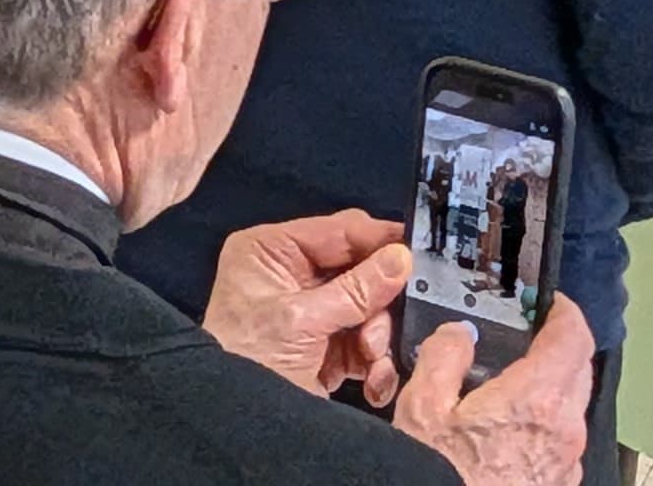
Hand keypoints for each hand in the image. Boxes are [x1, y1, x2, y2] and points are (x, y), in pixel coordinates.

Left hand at [204, 210, 408, 398]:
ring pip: (370, 310)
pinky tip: (372, 380)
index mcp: (271, 251)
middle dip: (378, 304)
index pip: (336, 230)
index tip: (415, 251)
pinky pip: (366, 343)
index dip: (378, 239)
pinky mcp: (326, 346)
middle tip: (382, 324)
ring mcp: (311, 312)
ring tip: (370, 358)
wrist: (237, 422)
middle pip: (359, 272)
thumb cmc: (247, 360)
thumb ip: (355, 290)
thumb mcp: (301, 320)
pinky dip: (376, 363)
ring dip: (377, 338)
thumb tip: (399, 259)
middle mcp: (291, 275)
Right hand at [392, 297, 595, 485]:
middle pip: (581, 368)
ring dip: (555, 385)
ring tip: (514, 382)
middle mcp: (563, 428)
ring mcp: (567, 461)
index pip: (574, 337)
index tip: (550, 302)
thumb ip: (443, 357)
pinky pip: (563, 438)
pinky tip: (512, 426)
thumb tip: (457, 335)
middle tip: (531, 333)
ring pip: (574, 405)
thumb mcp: (423, 406)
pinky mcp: (560, 483)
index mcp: (535, 398)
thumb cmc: (440, 474)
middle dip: (561, 344)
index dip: (565, 311)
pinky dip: (547, 420)